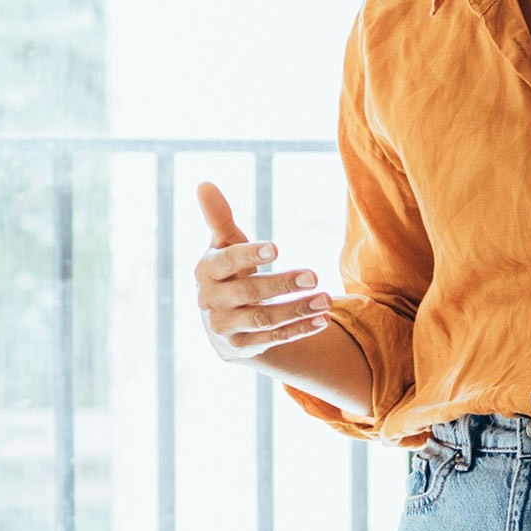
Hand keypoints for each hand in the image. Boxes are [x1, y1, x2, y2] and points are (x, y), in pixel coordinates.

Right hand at [191, 182, 331, 361]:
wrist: (222, 317)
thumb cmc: (228, 269)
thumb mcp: (225, 244)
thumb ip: (218, 217)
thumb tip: (204, 183)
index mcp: (206, 270)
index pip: (226, 262)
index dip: (249, 255)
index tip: (277, 248)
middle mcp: (210, 301)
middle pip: (248, 293)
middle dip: (282, 284)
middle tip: (314, 275)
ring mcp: (224, 327)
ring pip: (263, 319)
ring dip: (297, 310)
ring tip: (327, 300)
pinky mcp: (242, 347)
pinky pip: (274, 339)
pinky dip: (300, 330)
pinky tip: (324, 319)